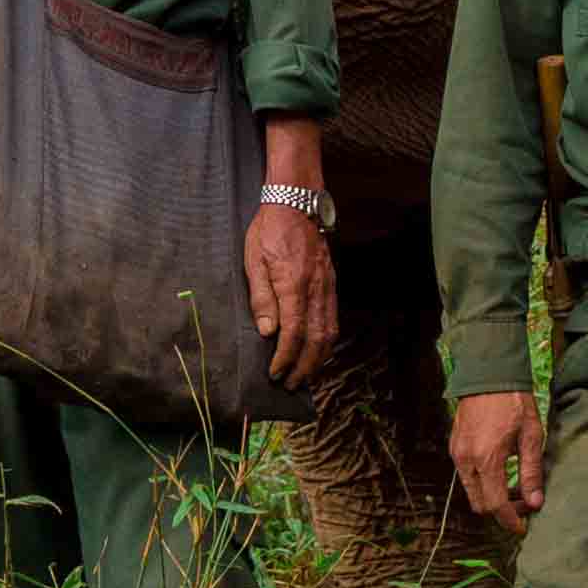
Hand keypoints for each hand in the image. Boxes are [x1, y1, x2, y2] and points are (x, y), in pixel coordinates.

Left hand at [243, 199, 336, 382]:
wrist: (297, 203)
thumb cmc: (270, 230)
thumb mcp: (254, 260)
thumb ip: (262, 298)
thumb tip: (268, 332)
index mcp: (294, 285)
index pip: (293, 333)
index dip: (285, 358)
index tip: (275, 373)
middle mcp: (316, 289)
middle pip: (317, 340)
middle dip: (304, 367)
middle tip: (290, 384)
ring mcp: (327, 287)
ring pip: (330, 332)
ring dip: (318, 359)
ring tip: (305, 375)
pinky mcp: (332, 283)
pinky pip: (333, 319)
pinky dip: (327, 341)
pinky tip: (317, 350)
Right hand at [450, 387, 546, 526]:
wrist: (489, 374)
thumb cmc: (515, 402)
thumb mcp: (532, 436)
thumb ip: (532, 472)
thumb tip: (535, 503)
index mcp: (487, 459)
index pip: (496, 505)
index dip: (510, 521)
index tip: (522, 528)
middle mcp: (467, 460)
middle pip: (480, 504)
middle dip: (501, 511)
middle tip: (524, 502)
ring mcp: (457, 453)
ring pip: (472, 492)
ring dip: (491, 497)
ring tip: (515, 486)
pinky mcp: (455, 447)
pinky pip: (466, 476)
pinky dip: (483, 483)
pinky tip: (501, 471)